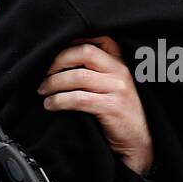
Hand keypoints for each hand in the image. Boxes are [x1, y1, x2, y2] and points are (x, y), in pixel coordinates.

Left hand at [39, 35, 153, 175]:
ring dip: (54, 83)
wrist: (139, 141)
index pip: (98, 40)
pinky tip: (50, 105)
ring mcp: (117, 89)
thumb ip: (98, 72)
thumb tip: (62, 63)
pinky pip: (79, 99)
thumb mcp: (115, 87)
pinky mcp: (111, 107)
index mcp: (120, 63)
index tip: (54, 53)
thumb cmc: (121, 114)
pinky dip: (59, 101)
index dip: (73, 42)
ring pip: (78, 76)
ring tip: (43, 91)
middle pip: (85, 52)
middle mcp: (120, 72)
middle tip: (44, 73)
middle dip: (58, 61)